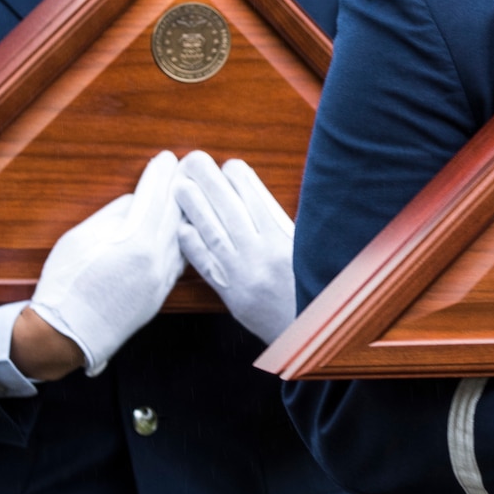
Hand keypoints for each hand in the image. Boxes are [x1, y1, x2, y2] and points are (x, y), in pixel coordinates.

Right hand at [28, 151, 184, 375]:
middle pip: (176, 214)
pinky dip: (184, 240)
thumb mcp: (81, 238)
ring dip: (188, 213)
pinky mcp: (161, 295)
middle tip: (190, 166)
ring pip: (184, 238)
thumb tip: (135, 201)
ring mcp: (161, 280)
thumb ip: (113, 215)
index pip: (155, 197)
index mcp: (134, 242)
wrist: (66, 335)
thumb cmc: (65, 284)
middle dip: (182, 188)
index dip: (161, 174)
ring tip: (191, 193)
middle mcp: (155, 261)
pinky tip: (184, 229)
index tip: (167, 158)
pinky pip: (180, 260)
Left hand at [173, 151, 294, 343]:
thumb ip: (284, 224)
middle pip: (231, 210)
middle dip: (210, 182)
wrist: (310, 332)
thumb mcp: (308, 250)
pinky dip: (193, 247)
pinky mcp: (232, 295)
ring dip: (194, 208)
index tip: (229, 164)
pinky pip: (208, 267)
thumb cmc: (314, 287)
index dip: (241, 179)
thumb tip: (255, 196)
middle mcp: (263, 254)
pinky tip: (181, 229)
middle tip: (193, 160)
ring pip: (214, 234)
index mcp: (285, 240)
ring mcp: (244, 275)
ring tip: (180, 187)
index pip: (257, 200)